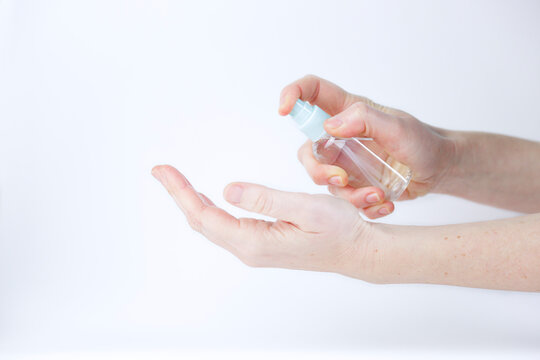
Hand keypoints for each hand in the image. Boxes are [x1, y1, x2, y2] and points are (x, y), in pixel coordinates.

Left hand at [151, 165, 376, 278]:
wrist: (356, 251)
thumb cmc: (339, 230)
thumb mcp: (306, 208)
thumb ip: (265, 199)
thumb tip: (227, 190)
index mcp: (255, 242)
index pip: (206, 215)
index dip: (181, 192)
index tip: (163, 171)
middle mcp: (249, 249)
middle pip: (202, 221)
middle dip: (179, 194)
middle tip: (162, 170)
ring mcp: (253, 249)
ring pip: (211, 225)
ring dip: (191, 201)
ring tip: (176, 180)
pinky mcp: (260, 245)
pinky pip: (224, 227)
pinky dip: (208, 208)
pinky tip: (205, 197)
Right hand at [279, 75, 457, 218]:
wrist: (437, 169)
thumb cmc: (420, 141)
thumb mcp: (399, 127)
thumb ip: (365, 120)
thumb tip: (329, 126)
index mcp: (346, 112)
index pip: (311, 92)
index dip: (292, 95)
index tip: (284, 110)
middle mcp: (339, 137)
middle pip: (307, 149)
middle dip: (317, 170)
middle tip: (340, 180)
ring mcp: (344, 162)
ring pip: (323, 180)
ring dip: (347, 193)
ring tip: (376, 195)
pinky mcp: (352, 184)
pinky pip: (343, 200)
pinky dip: (361, 206)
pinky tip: (383, 203)